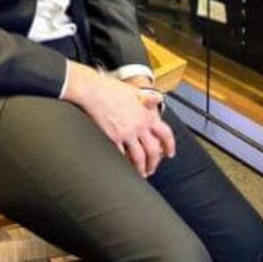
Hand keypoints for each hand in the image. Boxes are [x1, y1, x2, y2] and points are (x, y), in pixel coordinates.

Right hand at [63, 62, 175, 176]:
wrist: (93, 91)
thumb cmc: (111, 89)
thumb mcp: (135, 91)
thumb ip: (148, 98)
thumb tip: (157, 100)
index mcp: (148, 114)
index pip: (166, 134)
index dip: (170, 146)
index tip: (169, 153)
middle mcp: (140, 126)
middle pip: (153, 151)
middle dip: (154, 163)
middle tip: (152, 168)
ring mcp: (127, 133)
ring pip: (139, 158)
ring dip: (141, 168)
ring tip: (139, 172)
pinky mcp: (113, 138)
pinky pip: (122, 156)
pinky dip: (124, 163)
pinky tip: (124, 165)